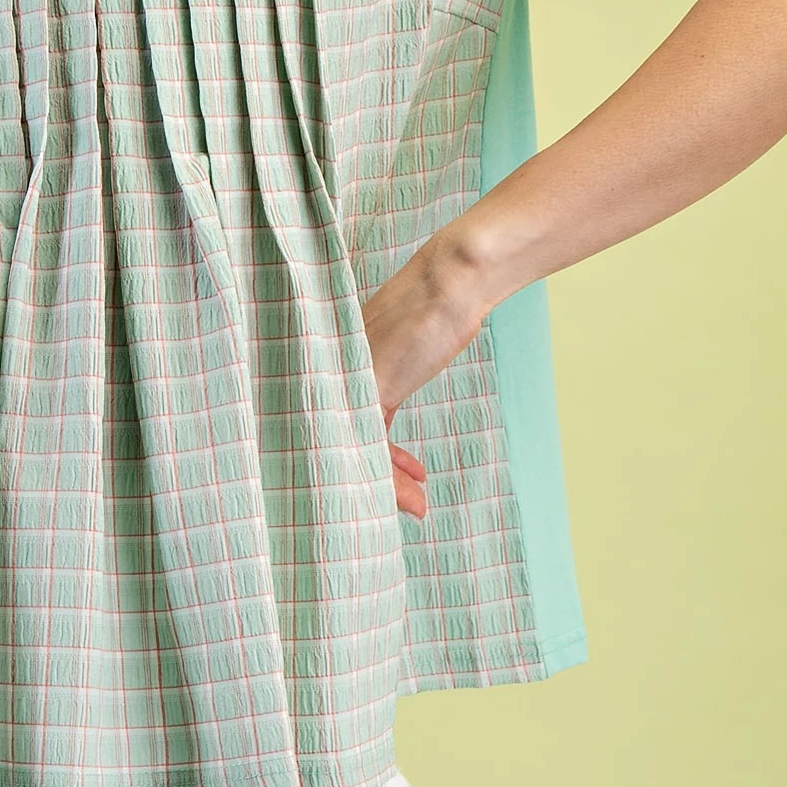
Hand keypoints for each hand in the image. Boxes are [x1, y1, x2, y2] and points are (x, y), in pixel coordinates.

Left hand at [360, 231, 491, 520]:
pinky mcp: (370, 384)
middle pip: (339, 443)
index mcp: (334, 362)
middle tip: (403, 504)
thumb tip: (384, 401)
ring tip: (416, 507)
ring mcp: (348, 379)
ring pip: (354, 448)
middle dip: (372, 481)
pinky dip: (392, 470)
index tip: (397, 474)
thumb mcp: (402, 350)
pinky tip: (415, 484)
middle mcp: (333, 372)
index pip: (335, 424)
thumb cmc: (433, 309)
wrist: (452, 279)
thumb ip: (385, 375)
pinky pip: (372, 442)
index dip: (365, 458)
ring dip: (387, 484)